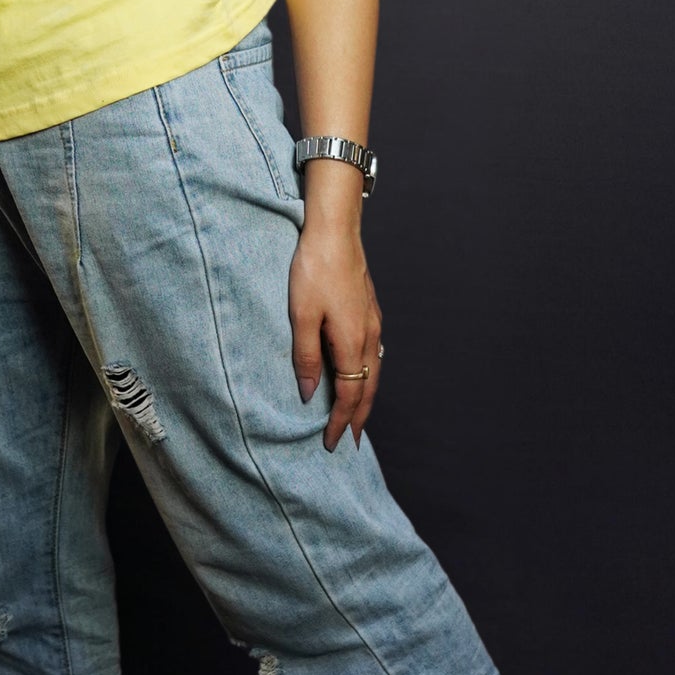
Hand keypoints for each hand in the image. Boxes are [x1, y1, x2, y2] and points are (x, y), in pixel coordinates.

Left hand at [289, 217, 383, 451]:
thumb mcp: (301, 315)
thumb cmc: (314, 270)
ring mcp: (372, 323)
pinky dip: (367, 376)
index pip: (350, 394)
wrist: (335, 232)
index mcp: (352, 341)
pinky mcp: (369, 311)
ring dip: (365, 399)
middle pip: (369, 388)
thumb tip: (311, 394)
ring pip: (374, 372)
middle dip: (360, 418)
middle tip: (351, 443)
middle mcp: (369, 336)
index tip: (331, 443)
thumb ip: (306, 357)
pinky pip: (373, 355)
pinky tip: (357, 376)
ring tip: (356, 418)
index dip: (341, 421)